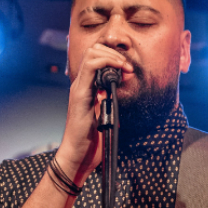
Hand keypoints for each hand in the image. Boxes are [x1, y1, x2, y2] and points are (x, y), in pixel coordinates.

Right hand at [56, 44, 133, 182]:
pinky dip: (105, 63)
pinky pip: (89, 68)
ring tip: (124, 67)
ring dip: (111, 56)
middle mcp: (81, 85)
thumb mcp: (107, 114)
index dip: (113, 57)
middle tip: (127, 66)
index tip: (128, 68)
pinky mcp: (79, 95)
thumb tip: (122, 88)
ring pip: (90, 55)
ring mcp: (79, 89)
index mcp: (87, 89)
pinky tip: (117, 71)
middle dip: (113, 53)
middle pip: (92, 51)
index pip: (96, 58)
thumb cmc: (92, 140)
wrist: (79, 155)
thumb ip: (111, 99)